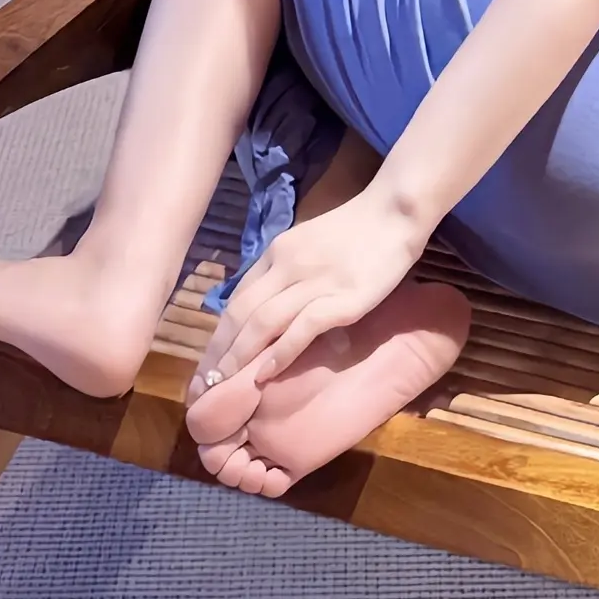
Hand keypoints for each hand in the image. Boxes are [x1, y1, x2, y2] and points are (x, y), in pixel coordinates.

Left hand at [196, 189, 424, 389]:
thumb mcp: (308, 244)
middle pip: (241, 313)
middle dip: (219, 352)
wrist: (394, 211)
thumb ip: (286, 271)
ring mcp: (313, 282)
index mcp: (277, 252)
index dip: (219, 334)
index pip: (237, 298)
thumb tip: (266, 305)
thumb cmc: (356, 230)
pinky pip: (301, 328)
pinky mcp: (340, 299)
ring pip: (263, 322)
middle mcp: (287, 266)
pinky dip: (280, 353)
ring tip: (223, 386)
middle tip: (203, 385)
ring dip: (239, 357)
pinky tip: (264, 374)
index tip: (208, 363)